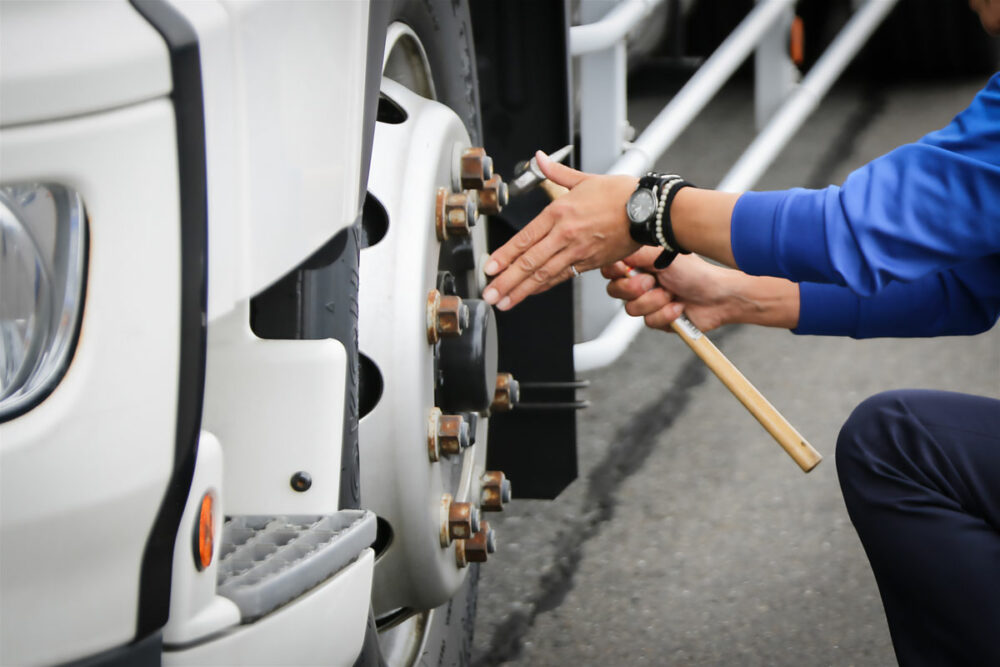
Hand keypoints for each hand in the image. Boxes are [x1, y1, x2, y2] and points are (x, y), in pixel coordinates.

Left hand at [481, 150, 639, 310]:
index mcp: (559, 212)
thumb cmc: (621, 194)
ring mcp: (578, 251)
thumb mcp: (584, 179)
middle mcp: (565, 234)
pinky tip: (531, 294)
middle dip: (506, 281)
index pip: (524, 239)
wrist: (650, 210)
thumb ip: (556, 173)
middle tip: (489, 295)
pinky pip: (562, 277)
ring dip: (521, 291)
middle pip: (530, 262)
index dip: (504, 257)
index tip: (489, 268)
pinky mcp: (591, 263)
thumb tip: (539, 159)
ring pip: (544, 275)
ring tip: (504, 302)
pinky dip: (544, 287)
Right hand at [603, 248, 739, 332]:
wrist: (718, 296)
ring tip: (672, 294)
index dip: (613, 272)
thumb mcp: (663, 256)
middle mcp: (640, 283)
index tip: (624, 269)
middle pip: (614, 290)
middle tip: (652, 282)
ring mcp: (648, 302)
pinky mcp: (657, 319)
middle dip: (634, 288)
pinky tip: (679, 307)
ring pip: (631, 308)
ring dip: (655, 301)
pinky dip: (666, 314)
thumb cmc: (695, 273)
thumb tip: (618, 255)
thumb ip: (637, 254)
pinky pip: (648, 321)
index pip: (610, 269)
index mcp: (640, 265)